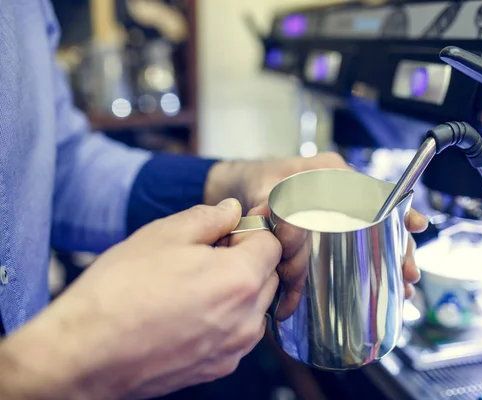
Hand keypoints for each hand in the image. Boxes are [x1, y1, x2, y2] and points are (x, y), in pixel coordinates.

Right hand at [0, 199, 280, 398]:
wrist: (85, 354)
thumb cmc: (118, 292)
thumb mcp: (163, 235)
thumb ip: (209, 217)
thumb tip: (233, 210)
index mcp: (239, 278)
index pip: (273, 244)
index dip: (252, 231)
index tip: (230, 230)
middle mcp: (246, 318)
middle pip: (269, 275)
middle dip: (249, 259)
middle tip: (209, 253)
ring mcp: (234, 348)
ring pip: (257, 306)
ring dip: (240, 289)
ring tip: (196, 283)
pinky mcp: (218, 367)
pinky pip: (239, 333)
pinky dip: (227, 317)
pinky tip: (190, 310)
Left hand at [204, 153, 427, 315]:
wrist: (237, 187)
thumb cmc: (253, 180)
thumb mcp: (261, 189)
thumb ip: (270, 207)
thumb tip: (281, 239)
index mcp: (328, 171)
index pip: (372, 191)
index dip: (396, 212)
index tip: (416, 226)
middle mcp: (338, 189)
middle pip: (378, 218)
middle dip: (397, 247)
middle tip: (409, 274)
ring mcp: (335, 210)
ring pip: (370, 235)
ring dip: (387, 261)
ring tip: (403, 288)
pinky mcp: (327, 228)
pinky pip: (352, 245)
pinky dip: (367, 263)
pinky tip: (381, 284)